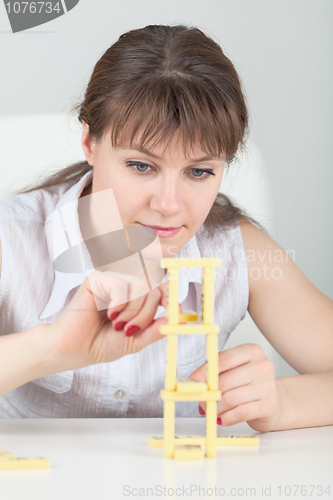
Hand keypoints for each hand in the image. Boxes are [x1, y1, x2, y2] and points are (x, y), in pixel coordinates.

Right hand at [50, 270, 167, 368]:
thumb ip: (156, 329)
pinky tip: (108, 314)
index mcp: (134, 299)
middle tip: (128, 330)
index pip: (159, 289)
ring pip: (139, 287)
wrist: (73, 350)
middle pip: (152, 290)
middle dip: (145, 314)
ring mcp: (111, 281)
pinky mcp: (97, 279)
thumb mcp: (135, 340)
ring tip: (115, 325)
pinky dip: (118, 304)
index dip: (169, 297)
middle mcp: (124, 287)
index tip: (174, 309)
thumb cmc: (99, 344)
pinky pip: (121, 285)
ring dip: (132, 312)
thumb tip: (177, 317)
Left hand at [187, 343, 282, 431]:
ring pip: (230, 398)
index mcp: (252, 351)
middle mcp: (262, 365)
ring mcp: (267, 385)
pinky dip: (227, 418)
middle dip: (209, 394)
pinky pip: (240, 412)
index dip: (204, 372)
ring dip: (215, 408)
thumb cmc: (250, 383)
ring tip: (212, 411)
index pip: (223, 359)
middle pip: (225, 381)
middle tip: (202, 401)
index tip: (192, 382)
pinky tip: (222, 419)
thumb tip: (195, 383)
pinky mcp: (269, 405)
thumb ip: (218, 372)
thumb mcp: (237, 370)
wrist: (275, 400)